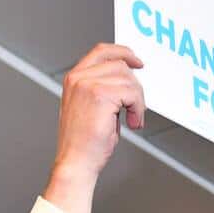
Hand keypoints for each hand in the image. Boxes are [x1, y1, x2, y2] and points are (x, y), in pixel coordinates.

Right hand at [48, 44, 145, 193]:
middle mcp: (78, 78)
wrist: (76, 161)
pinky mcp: (99, 95)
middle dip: (135, 88)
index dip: (123, 53)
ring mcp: (87, 85)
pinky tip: (132, 123)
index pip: (101, 51)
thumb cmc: (84, 142)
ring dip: (138, 102)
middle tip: (135, 110)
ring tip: (132, 119)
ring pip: (129, 79)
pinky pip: (132, 93)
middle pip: (121, 66)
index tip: (138, 62)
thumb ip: (104, 88)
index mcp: (75, 78)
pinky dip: (138, 109)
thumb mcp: (92, 107)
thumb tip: (128, 80)